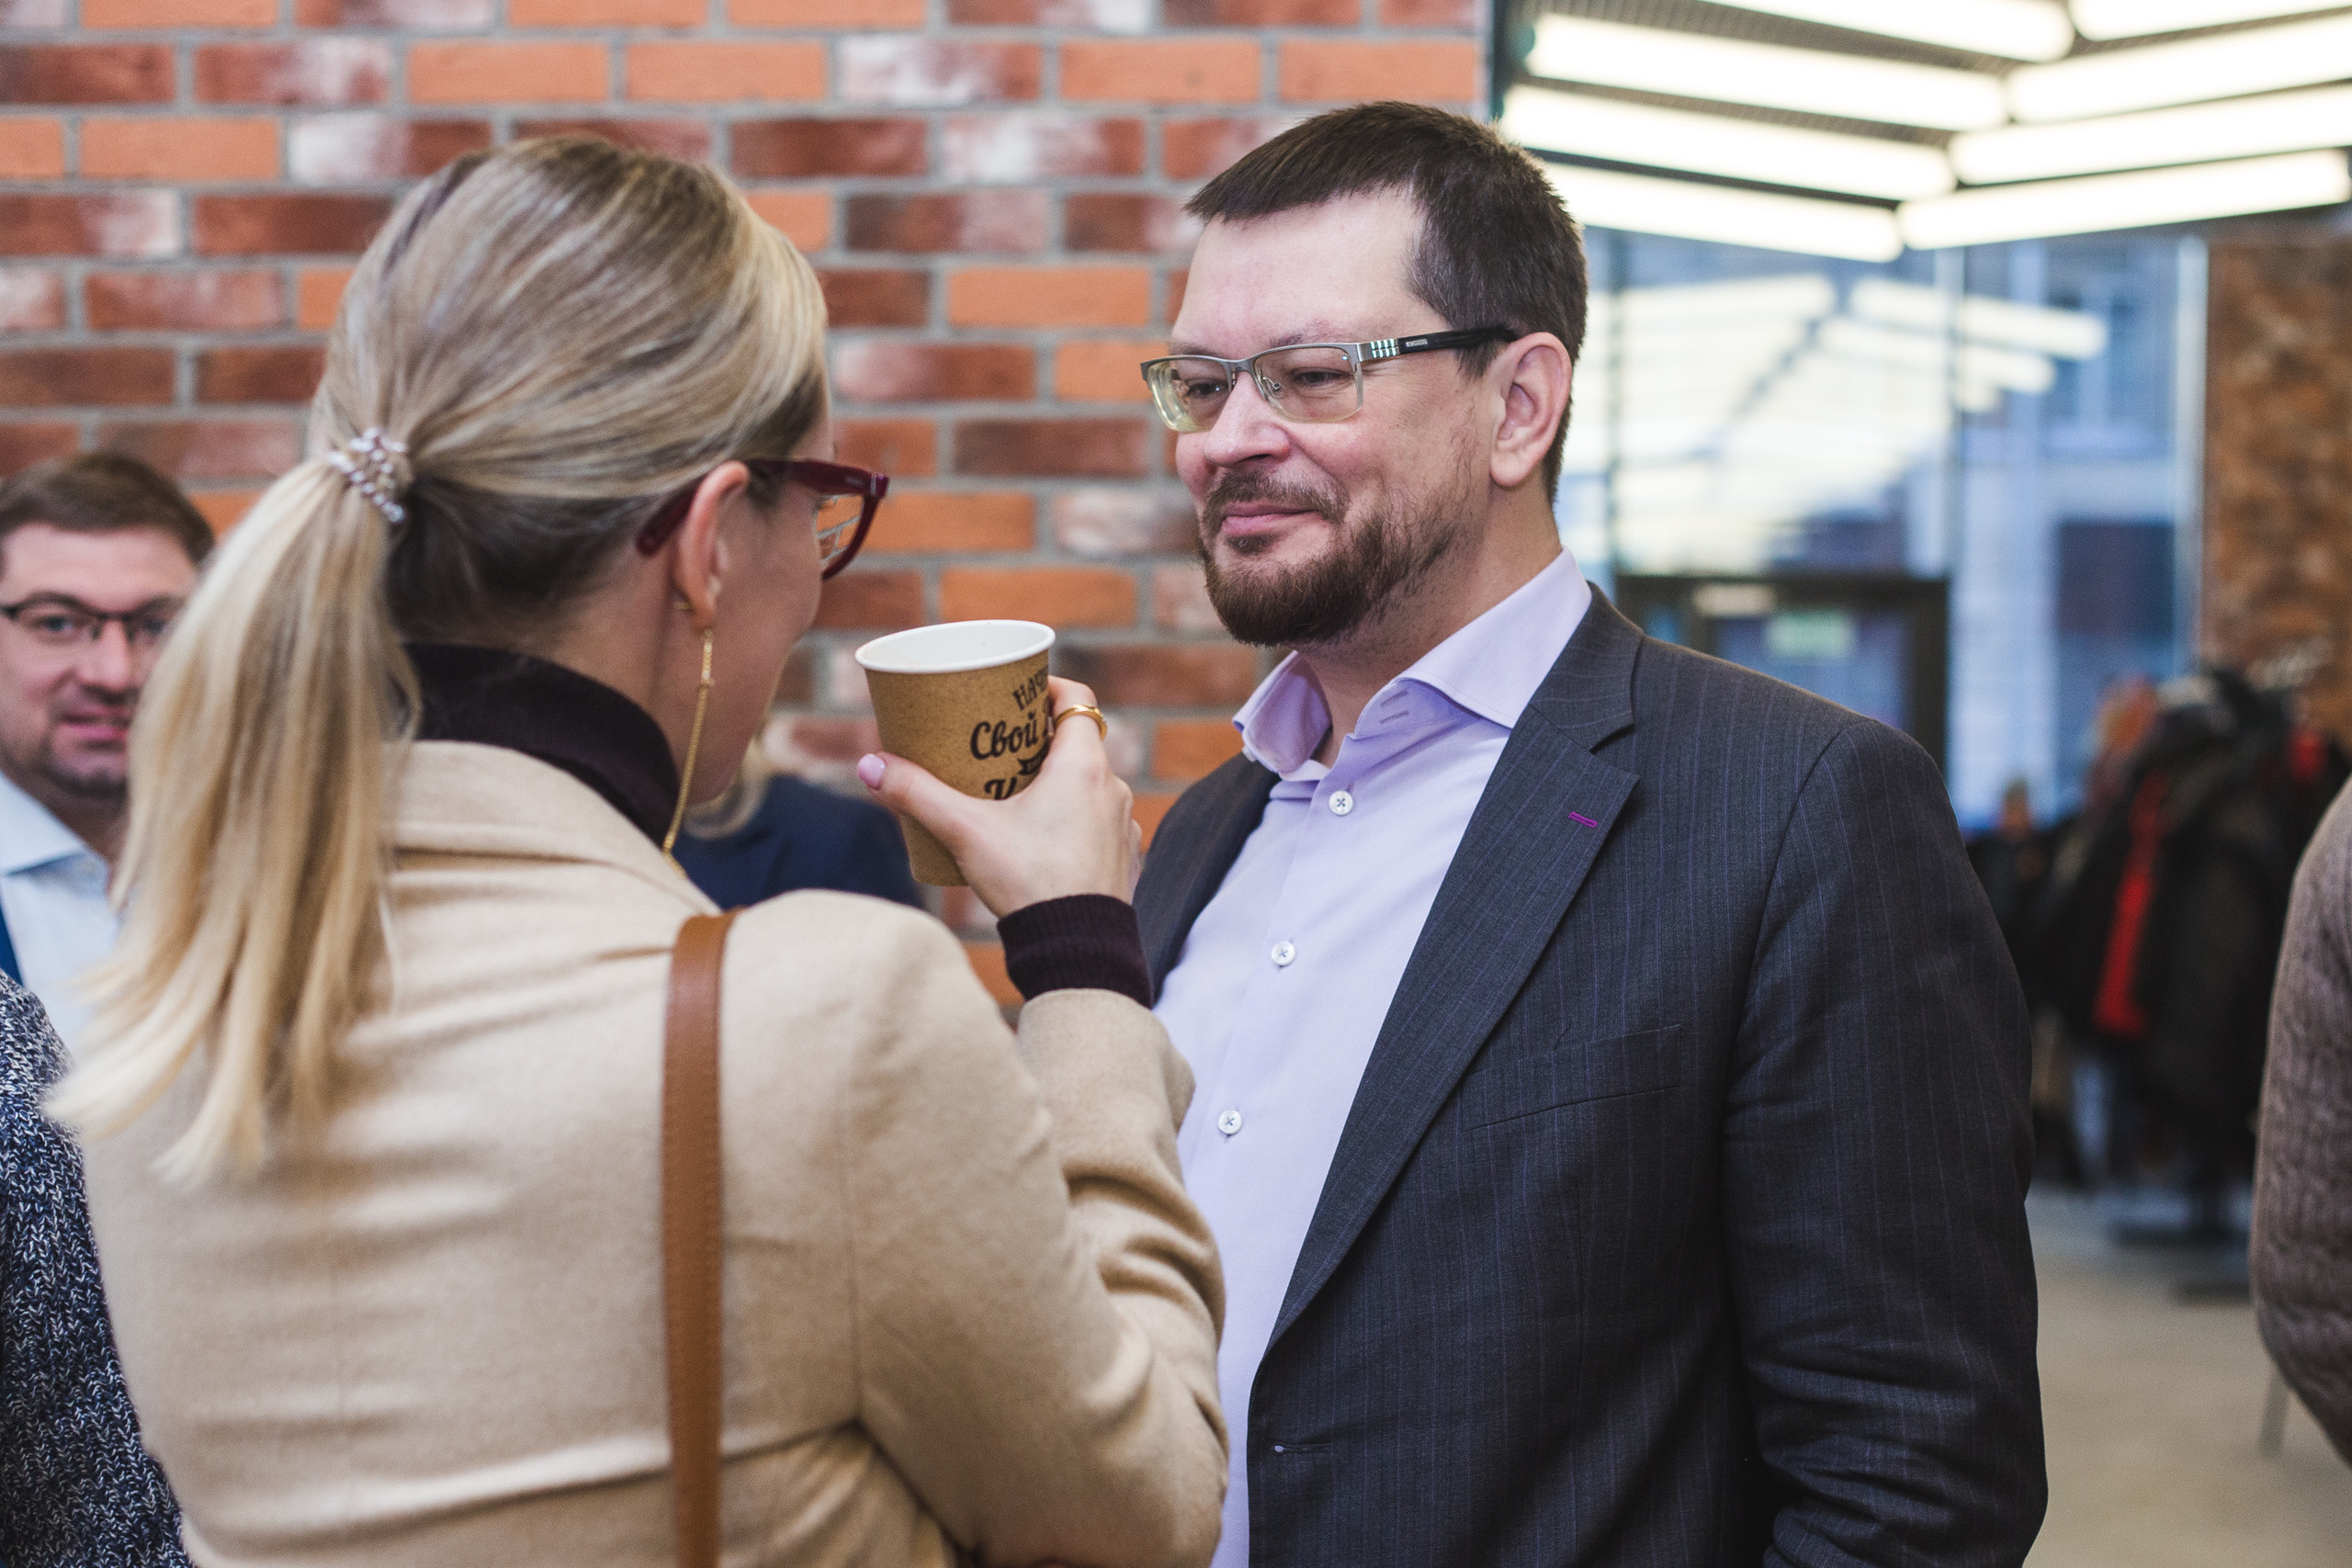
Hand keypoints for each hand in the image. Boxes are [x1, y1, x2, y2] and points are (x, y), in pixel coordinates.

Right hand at [857, 678, 1139, 918]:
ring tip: (1017, 792)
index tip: (1017, 692)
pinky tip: (1045, 836)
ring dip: (1059, 780)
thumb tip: (869, 766)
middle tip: (1000, 743)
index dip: (1047, 687)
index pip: (1076, 698)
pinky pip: (1099, 821)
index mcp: (1083, 765)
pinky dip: (1075, 817)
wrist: (1078, 950)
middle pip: (1079, 741)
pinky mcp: (1123, 858)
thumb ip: (916, 795)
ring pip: (1090, 784)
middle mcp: (1113, 787)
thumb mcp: (964, 832)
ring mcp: (1122, 825)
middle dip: (1039, 738)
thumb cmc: (1029, 881)